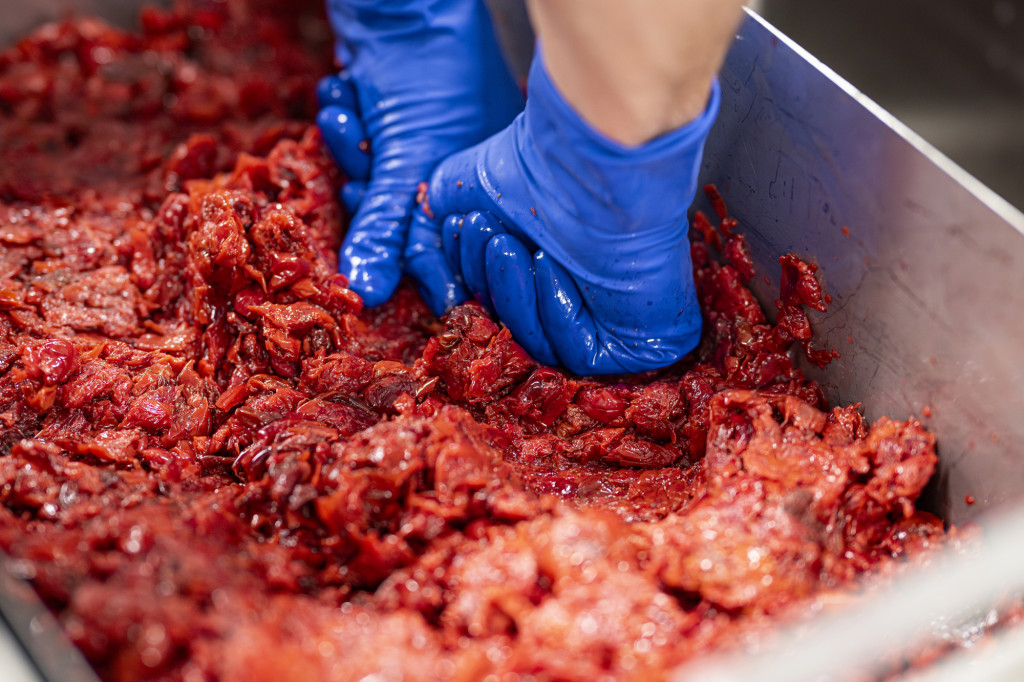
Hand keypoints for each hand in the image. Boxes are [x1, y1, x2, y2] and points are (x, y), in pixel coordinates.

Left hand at [317, 0, 522, 305]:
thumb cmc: (424, 69)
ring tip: (347, 115)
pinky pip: (364, 145)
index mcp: (488, 180)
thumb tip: (367, 293)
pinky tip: (344, 94)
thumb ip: (382, 229)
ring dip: (352, 148)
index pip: (449, 243)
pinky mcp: (396, 119)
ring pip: (377, 180)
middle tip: (362, 170)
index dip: (411, 256)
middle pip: (405, 215)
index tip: (380, 270)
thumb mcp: (403, 158)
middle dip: (371, 188)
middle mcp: (464, 164)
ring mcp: (431, 140)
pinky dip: (347, 123)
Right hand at [406, 49, 719, 374]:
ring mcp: (615, 325)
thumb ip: (434, 247)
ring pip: (542, 346)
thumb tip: (444, 301)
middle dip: (490, 283)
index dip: (474, 277)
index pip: (502, 306)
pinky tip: (548, 265)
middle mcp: (585, 299)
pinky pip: (581, 355)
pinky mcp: (641, 342)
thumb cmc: (532, 165)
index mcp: (548, 272)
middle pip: (517, 328)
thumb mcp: (461, 199)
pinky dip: (557, 315)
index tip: (461, 227)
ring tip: (507, 244)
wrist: (589, 153)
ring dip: (514, 295)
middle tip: (483, 230)